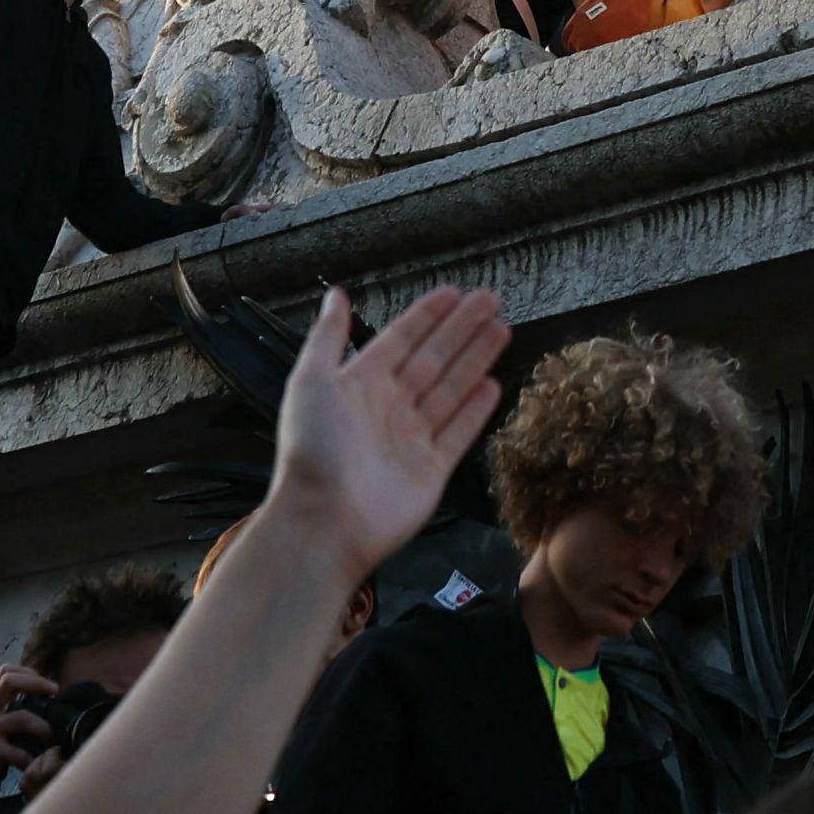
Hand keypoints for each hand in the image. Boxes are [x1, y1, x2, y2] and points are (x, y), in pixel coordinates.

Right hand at [0, 661, 55, 813]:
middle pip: (9, 681)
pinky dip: (32, 759)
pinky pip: (19, 751)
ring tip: (51, 739)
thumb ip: (10, 711)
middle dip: (38, 683)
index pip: (5, 672)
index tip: (47, 684)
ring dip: (43, 728)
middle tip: (55, 692)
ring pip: (23, 717)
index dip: (29, 673)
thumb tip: (44, 700)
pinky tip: (35, 764)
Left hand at [261, 282, 510, 584]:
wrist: (324, 520)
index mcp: (360, 383)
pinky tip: (494, 384)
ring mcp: (412, 439)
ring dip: (476, 359)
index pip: (402, 339)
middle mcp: (389, 407)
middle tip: (491, 299)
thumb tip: (335, 293)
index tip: (454, 292)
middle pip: (434, 359)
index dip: (428, 316)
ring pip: (451, 389)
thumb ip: (328, 337)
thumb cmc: (312, 448)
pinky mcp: (432, 470)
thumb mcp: (311, 381)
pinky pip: (459, 432)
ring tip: (502, 329)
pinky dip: (476, 409)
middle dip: (462, 329)